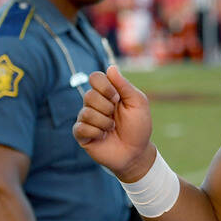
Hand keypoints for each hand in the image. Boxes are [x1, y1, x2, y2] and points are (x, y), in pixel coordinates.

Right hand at [73, 65, 155, 181]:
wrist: (136, 152)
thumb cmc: (139, 127)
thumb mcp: (138, 103)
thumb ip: (124, 85)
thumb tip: (111, 67)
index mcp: (108, 93)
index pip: (95, 77)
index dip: (105, 86)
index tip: (117, 97)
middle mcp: (94, 103)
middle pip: (89, 95)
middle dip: (107, 108)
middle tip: (115, 117)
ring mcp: (87, 118)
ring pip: (86, 112)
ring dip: (104, 122)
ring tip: (112, 129)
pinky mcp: (81, 134)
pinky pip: (81, 127)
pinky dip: (96, 132)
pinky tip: (103, 137)